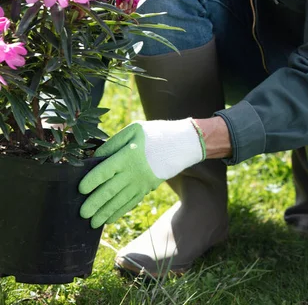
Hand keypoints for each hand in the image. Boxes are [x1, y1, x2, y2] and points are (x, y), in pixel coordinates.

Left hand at [79, 118, 203, 227]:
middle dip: (94, 204)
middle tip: (82, 214)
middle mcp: (132, 172)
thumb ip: (113, 143)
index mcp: (126, 156)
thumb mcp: (133, 130)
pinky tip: (109, 219)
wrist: (181, 145)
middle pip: (109, 191)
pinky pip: (131, 203)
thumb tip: (96, 156)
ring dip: (105, 213)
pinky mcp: (146, 188)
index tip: (80, 189)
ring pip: (119, 201)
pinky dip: (119, 212)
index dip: (91, 181)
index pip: (104, 171)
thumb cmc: (154, 134)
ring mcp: (140, 183)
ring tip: (92, 223)